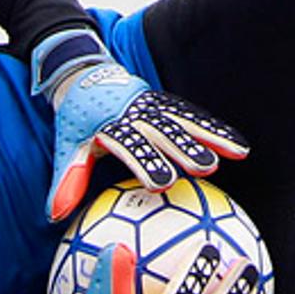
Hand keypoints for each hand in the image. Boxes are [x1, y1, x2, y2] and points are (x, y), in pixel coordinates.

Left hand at [46, 63, 247, 221]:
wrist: (85, 77)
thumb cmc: (78, 122)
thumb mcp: (67, 147)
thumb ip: (67, 180)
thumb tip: (55, 216)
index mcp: (109, 125)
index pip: (129, 146)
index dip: (145, 163)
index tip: (163, 185)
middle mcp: (134, 113)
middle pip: (162, 131)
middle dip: (183, 148)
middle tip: (206, 168)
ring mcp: (153, 106)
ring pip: (184, 120)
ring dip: (210, 135)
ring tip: (238, 153)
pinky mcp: (165, 103)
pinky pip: (193, 116)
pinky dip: (215, 129)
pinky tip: (239, 146)